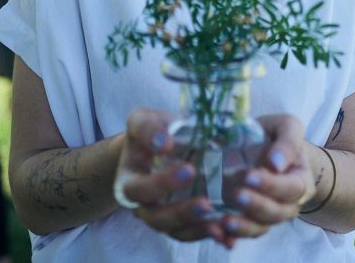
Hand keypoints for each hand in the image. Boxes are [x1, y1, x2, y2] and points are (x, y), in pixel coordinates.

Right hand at [115, 108, 228, 245]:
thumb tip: (165, 143)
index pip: (139, 190)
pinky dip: (208, 233)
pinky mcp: (181, 221)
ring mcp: (162, 215)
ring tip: (220, 221)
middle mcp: (143, 205)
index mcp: (129, 181)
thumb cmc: (148, 132)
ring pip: (176, 231)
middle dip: (181, 212)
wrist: (156, 143)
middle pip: (157, 218)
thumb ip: (148, 128)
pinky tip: (225, 230)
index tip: (189, 170)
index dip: (161, 184)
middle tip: (205, 201)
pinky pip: (192, 233)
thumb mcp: (141, 121)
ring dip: (198, 227)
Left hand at [219, 114, 315, 239]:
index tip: (249, 176)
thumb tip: (276, 163)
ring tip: (224, 220)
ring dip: (243, 226)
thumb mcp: (287, 127)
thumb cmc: (277, 135)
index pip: (292, 188)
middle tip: (236, 195)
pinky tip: (217, 231)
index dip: (272, 185)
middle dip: (256, 206)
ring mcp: (267, 213)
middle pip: (277, 213)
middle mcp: (288, 202)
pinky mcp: (248, 218)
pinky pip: (243, 232)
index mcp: (301, 179)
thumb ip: (287, 141)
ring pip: (260, 227)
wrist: (266, 146)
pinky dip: (231, 235)